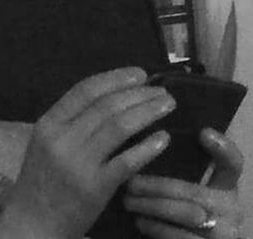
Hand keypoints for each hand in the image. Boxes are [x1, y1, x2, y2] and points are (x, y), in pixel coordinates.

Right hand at [2, 67, 176, 238]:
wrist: (32, 222)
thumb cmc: (40, 181)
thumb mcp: (45, 144)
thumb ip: (70, 122)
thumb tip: (109, 98)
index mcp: (48, 124)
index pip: (84, 91)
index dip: (115, 79)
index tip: (139, 73)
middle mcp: (62, 139)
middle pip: (106, 106)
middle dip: (138, 94)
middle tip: (161, 90)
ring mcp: (79, 162)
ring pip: (119, 127)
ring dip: (147, 112)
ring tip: (167, 105)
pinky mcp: (96, 186)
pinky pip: (128, 161)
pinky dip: (148, 147)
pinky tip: (163, 138)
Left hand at [123, 128, 245, 238]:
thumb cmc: (179, 212)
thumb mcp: (184, 192)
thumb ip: (178, 171)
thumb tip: (148, 139)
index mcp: (226, 189)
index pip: (233, 165)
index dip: (223, 149)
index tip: (203, 132)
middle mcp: (231, 210)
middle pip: (195, 191)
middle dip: (157, 186)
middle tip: (129, 181)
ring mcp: (224, 232)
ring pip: (186, 214)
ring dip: (151, 206)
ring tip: (127, 200)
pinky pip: (180, 237)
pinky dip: (156, 228)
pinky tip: (139, 222)